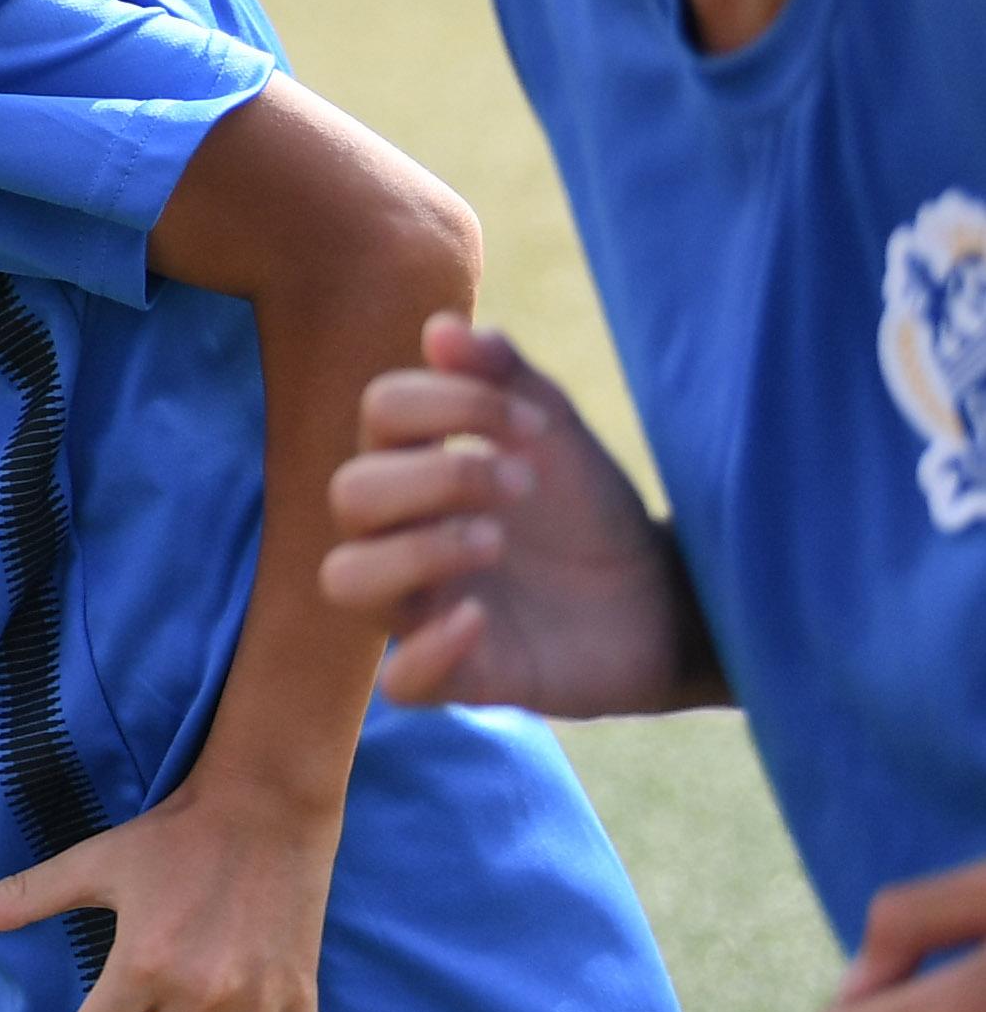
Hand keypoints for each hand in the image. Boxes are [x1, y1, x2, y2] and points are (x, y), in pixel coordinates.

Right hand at [322, 316, 704, 714]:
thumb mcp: (557, 434)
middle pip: (349, 493)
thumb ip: (504, 376)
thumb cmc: (593, 512)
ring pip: (346, 580)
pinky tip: (484, 621)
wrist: (665, 601)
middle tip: (522, 483)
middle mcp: (404, 534)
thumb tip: (441, 329)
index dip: (448, 403)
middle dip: (434, 477)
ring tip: (494, 542)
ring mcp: (425, 606)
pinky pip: (400, 682)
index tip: (532, 423)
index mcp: (417, 467)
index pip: (379, 413)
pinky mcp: (462, 676)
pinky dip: (430, 649)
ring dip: (414, 552)